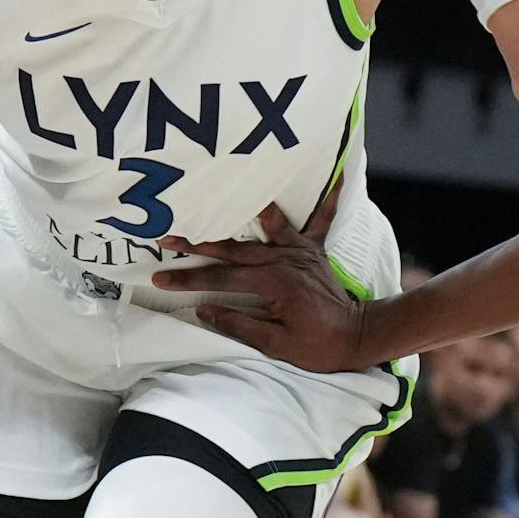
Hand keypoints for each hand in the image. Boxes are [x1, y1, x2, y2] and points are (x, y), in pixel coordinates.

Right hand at [152, 194, 375, 372]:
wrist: (358, 336)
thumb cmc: (318, 346)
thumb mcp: (276, 345)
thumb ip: (239, 324)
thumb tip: (204, 309)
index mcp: (272, 283)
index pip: (220, 279)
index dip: (187, 280)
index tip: (159, 278)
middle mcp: (284, 260)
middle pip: (233, 249)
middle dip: (196, 243)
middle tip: (167, 235)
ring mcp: (300, 251)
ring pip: (266, 225)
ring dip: (240, 210)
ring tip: (219, 195)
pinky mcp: (314, 250)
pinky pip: (321, 219)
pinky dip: (328, 198)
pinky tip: (339, 172)